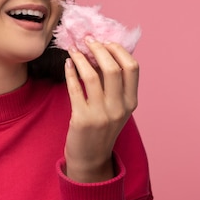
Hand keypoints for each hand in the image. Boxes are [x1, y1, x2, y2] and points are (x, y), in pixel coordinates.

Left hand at [63, 37, 138, 182]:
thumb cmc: (101, 129)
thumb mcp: (116, 108)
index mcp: (131, 102)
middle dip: (99, 49)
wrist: (90, 159)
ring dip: (81, 58)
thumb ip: (114, 85)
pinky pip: (75, 89)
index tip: (105, 41)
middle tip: (87, 40)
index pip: (132, 68)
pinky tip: (67, 64)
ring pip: (92, 76)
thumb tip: (103, 52)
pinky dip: (70, 73)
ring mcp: (102, 114)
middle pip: (113, 68)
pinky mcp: (82, 119)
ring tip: (74, 50)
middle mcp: (119, 108)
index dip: (118, 50)